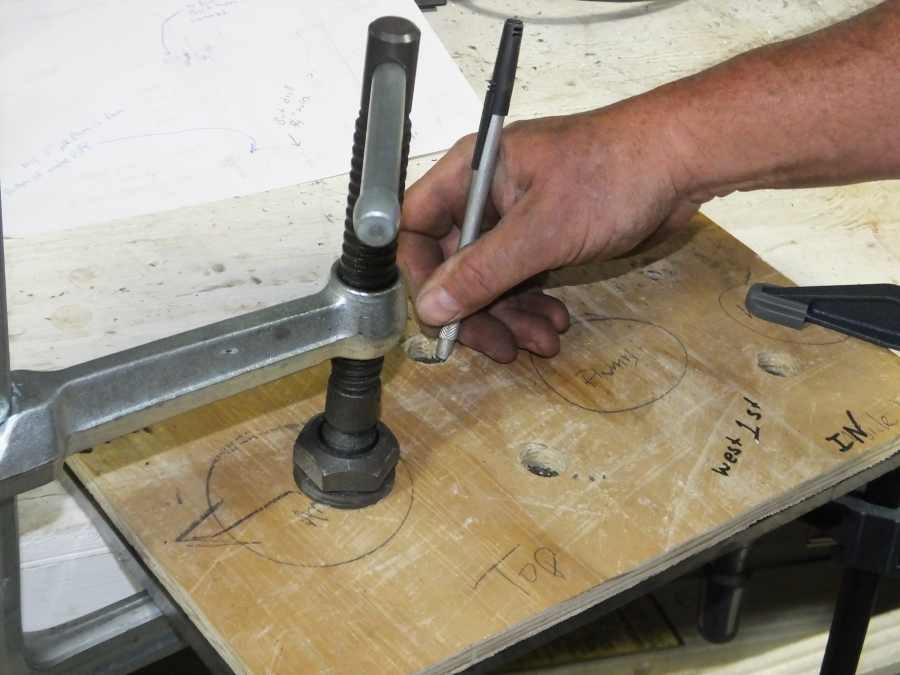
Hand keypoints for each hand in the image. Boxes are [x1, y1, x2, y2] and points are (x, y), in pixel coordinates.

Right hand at [399, 99, 698, 361]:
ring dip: (510, 315)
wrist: (681, 162)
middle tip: (499, 347)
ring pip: (490, 279)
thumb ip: (482, 272)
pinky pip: (521, 279)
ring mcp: (516, 217)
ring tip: (541, 341)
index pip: (417, 228)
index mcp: (471, 173)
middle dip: (476, 309)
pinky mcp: (545, 236)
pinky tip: (555, 323)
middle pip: (454, 263)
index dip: (420, 275)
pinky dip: (533, 305)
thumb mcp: (541, 231)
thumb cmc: (612, 176)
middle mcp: (486, 195)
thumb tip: (429, 309)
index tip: (441, 316)